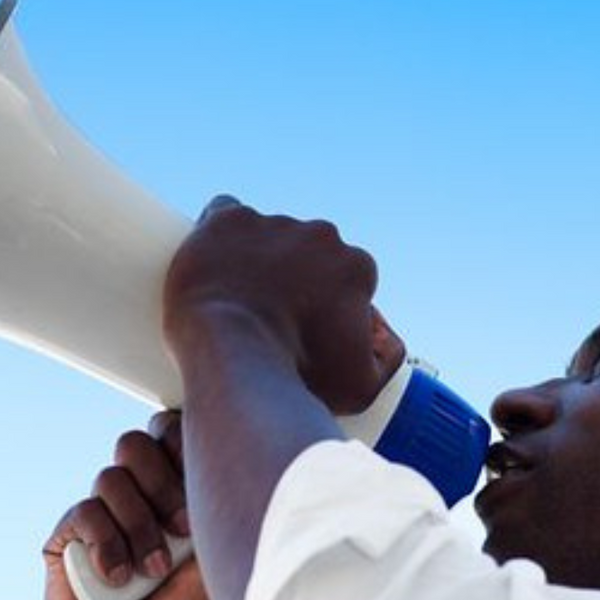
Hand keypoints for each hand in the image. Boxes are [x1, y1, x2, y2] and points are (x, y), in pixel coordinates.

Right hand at [43, 413, 219, 599]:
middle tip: (185, 531)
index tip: (204, 493)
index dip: (183, 448)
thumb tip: (222, 438)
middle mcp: (138, 496)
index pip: (171, 430)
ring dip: (140, 526)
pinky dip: (107, 546)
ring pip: (112, 477)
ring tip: (153, 571)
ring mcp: (102, 516)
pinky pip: (85, 513)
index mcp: (178, 488)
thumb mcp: (222, 547)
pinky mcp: (69, 539)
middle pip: (137, 442)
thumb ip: (218, 492)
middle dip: (163, 486)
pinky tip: (119, 579)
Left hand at [163, 195, 388, 413]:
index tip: (302, 327)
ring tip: (233, 299)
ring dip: (254, 258)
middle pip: (306, 253)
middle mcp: (321, 236)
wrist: (232, 361)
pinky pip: (225, 212)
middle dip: (291, 278)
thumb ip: (387, 357)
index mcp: (356, 268)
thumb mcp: (361, 387)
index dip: (325, 303)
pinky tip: (212, 261)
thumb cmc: (296, 379)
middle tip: (266, 317)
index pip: (345, 279)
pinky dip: (220, 235)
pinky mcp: (229, 220)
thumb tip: (379, 331)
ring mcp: (274, 224)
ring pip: (266, 234)